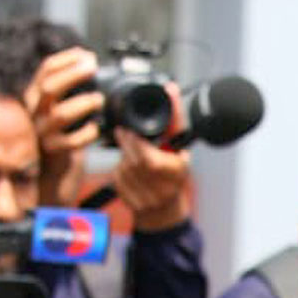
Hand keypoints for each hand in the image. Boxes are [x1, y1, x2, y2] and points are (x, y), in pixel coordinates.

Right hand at [23, 48, 103, 205]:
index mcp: (35, 96)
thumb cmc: (60, 135)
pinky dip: (87, 133)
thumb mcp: (59, 107)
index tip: (86, 54)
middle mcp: (34, 112)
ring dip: (84, 103)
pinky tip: (96, 128)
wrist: (50, 172)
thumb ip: (68, 89)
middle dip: (73, 74)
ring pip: (61, 114)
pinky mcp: (54, 151)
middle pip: (50, 87)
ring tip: (99, 100)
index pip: (45, 70)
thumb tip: (89, 62)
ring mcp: (42, 132)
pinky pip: (72, 141)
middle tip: (93, 68)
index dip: (66, 60)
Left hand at [112, 103, 191, 230]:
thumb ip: (174, 119)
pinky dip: (119, 172)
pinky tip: (128, 170)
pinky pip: (118, 180)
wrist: (166, 208)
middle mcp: (165, 189)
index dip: (135, 144)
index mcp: (178, 172)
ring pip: (125, 170)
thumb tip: (170, 89)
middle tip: (123, 133)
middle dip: (126, 144)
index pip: (150, 159)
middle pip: (134, 162)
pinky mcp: (133, 204)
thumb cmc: (173, 170)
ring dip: (123, 157)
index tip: (129, 130)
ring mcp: (148, 199)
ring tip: (130, 151)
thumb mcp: (179, 145)